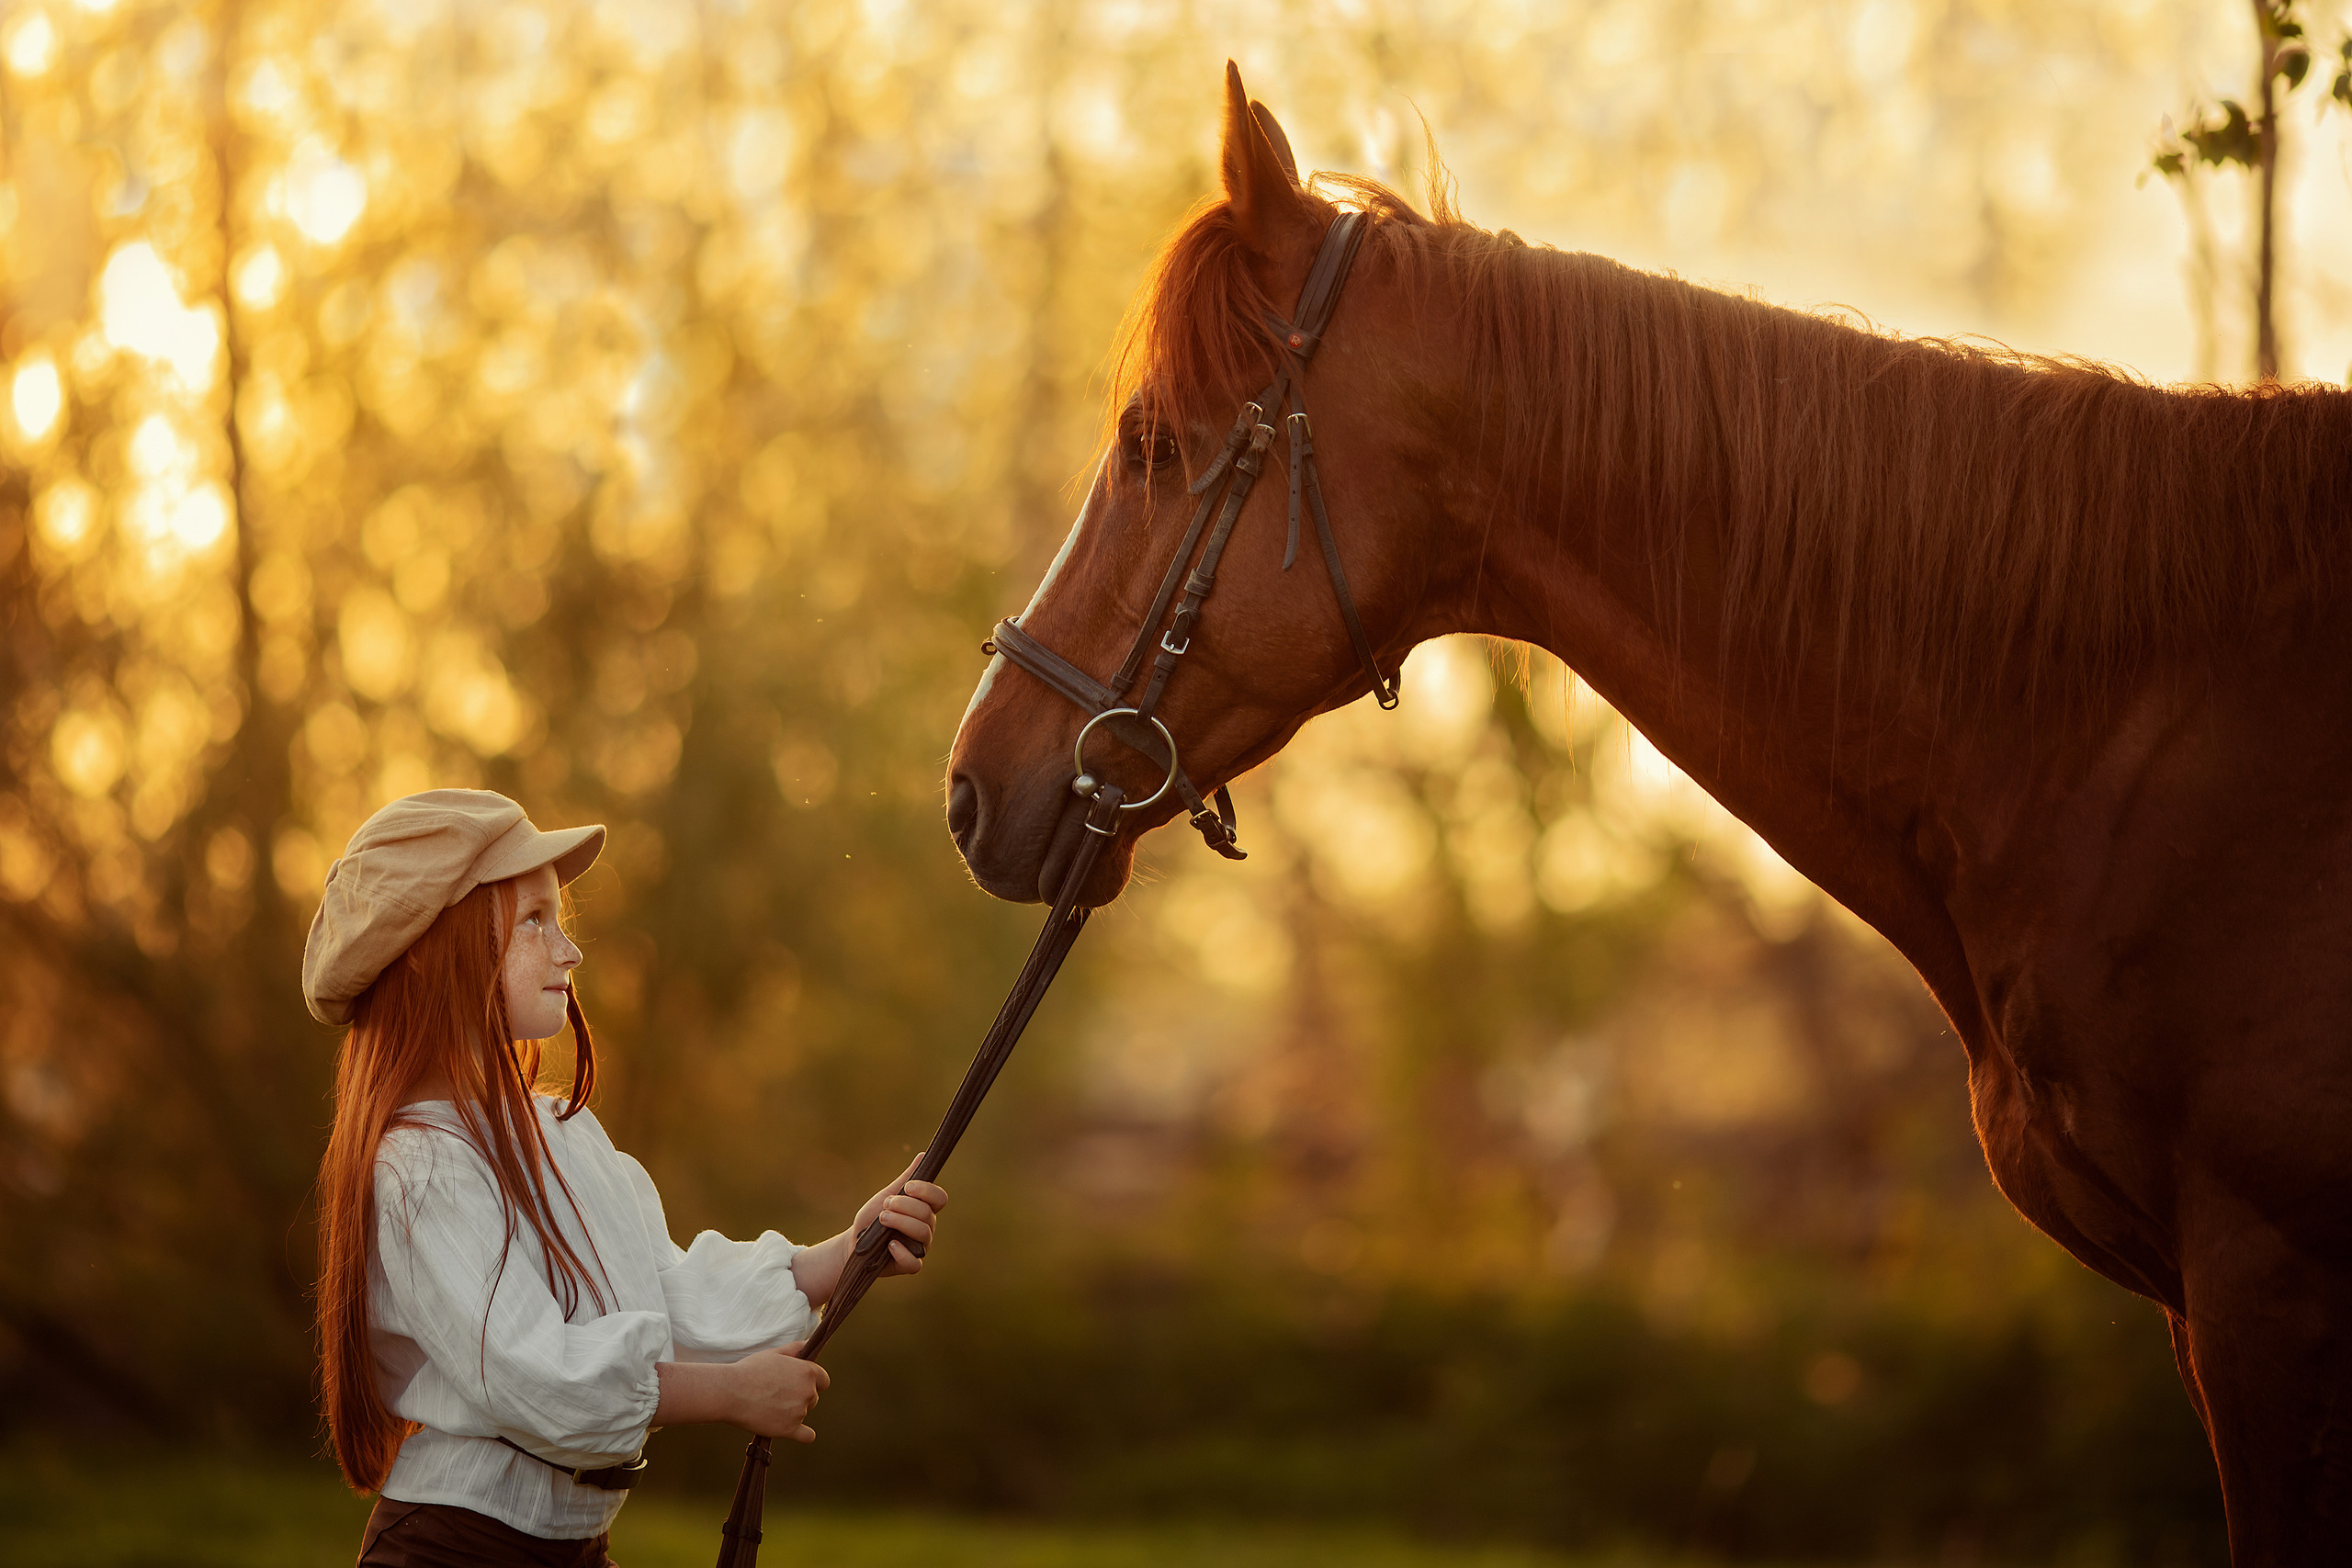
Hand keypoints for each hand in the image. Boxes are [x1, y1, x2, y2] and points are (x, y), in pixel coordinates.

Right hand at [725, 1344, 830, 1442]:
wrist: (730, 1392)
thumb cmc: (751, 1370)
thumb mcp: (775, 1352)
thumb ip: (797, 1347)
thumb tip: (811, 1343)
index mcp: (808, 1372)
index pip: (823, 1380)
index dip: (811, 1381)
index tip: (797, 1383)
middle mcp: (808, 1392)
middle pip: (813, 1397)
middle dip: (800, 1396)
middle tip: (777, 1393)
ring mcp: (800, 1412)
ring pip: (804, 1413)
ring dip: (793, 1411)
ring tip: (770, 1405)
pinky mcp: (789, 1429)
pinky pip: (807, 1436)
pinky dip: (804, 1434)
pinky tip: (800, 1432)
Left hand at [851, 1156, 947, 1278]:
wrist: (853, 1242)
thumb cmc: (873, 1218)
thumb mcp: (887, 1195)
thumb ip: (906, 1178)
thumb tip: (922, 1156)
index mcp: (924, 1210)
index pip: (939, 1198)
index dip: (927, 1191)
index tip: (908, 1187)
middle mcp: (926, 1229)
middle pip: (928, 1214)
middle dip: (905, 1206)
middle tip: (885, 1205)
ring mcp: (919, 1248)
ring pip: (923, 1234)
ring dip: (901, 1222)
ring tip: (882, 1219)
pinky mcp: (909, 1265)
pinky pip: (915, 1263)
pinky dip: (902, 1253)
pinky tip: (889, 1245)